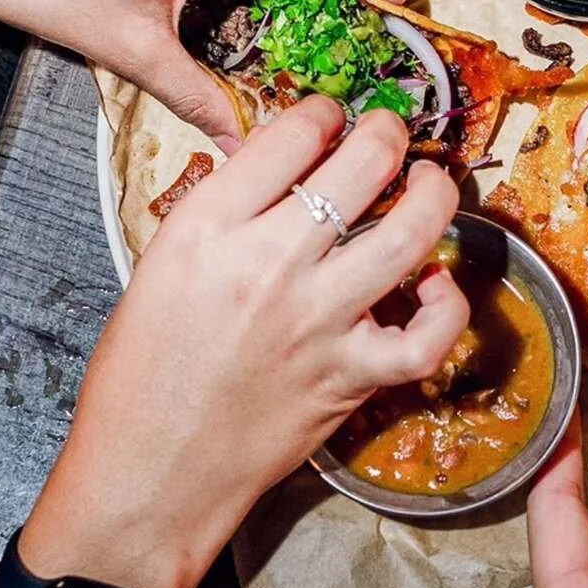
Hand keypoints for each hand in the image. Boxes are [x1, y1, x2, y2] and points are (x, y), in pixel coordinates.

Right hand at [20, 98, 467, 587]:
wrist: (149, 473)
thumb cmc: (142, 373)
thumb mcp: (159, 266)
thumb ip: (222, 212)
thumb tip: (282, 162)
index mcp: (207, 228)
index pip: (291, 135)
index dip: (323, 113)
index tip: (330, 118)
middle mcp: (269, 264)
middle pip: (361, 167)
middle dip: (387, 133)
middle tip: (389, 133)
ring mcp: (318, 321)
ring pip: (408, 235)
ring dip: (433, 196)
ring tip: (431, 183)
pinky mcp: (350, 377)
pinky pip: (425, 336)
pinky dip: (445, 307)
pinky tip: (435, 286)